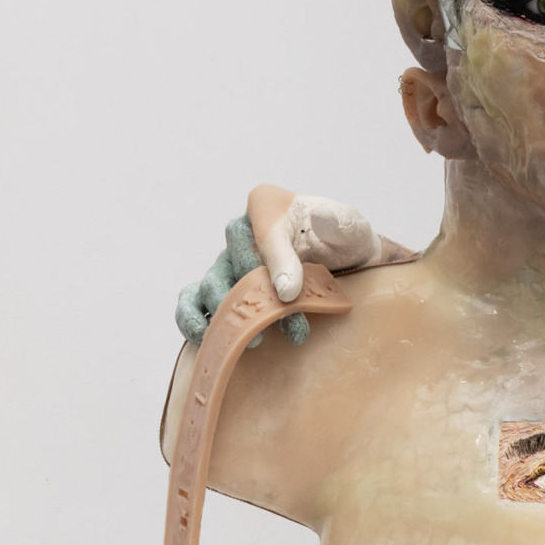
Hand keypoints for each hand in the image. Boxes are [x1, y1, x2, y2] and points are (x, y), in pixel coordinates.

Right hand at [174, 197, 382, 345]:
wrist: (345, 267)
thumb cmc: (345, 245)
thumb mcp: (352, 229)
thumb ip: (340, 222)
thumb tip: (319, 218)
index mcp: (266, 205)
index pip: (263, 233)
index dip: (275, 264)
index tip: (291, 294)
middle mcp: (240, 231)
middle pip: (235, 262)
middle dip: (258, 298)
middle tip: (285, 324)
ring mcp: (226, 260)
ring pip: (212, 283)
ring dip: (231, 314)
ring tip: (256, 339)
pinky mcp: (220, 287)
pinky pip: (192, 299)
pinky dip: (191, 318)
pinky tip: (208, 338)